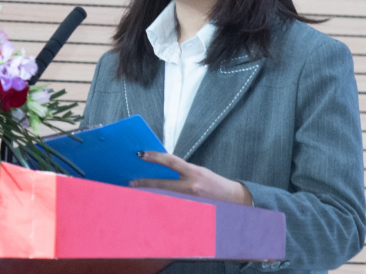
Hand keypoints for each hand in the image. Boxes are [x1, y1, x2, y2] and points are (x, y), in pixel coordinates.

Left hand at [130, 151, 252, 205]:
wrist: (234, 199)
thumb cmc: (214, 183)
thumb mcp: (199, 171)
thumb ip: (182, 170)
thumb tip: (162, 167)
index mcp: (194, 172)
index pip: (170, 161)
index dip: (154, 157)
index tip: (141, 154)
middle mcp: (192, 186)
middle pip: (163, 184)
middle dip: (145, 183)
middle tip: (131, 183)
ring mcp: (191, 200)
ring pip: (165, 197)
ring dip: (151, 195)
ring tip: (138, 192)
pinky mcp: (192, 210)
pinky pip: (173, 206)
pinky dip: (162, 203)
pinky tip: (152, 203)